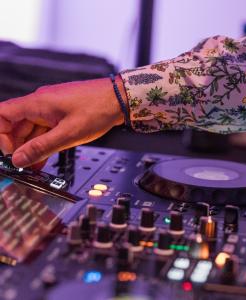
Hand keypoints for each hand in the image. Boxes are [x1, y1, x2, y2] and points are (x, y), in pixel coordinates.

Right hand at [0, 77, 126, 167]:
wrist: (121, 99)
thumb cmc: (99, 108)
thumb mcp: (69, 134)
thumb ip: (42, 147)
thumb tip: (19, 159)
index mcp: (37, 103)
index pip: (1, 115)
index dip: (1, 136)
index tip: (10, 153)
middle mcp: (40, 103)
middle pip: (14, 125)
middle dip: (16, 146)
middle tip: (24, 164)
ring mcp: (51, 108)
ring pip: (30, 129)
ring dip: (30, 147)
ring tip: (34, 166)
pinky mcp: (61, 114)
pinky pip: (44, 130)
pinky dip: (43, 143)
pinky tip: (44, 158)